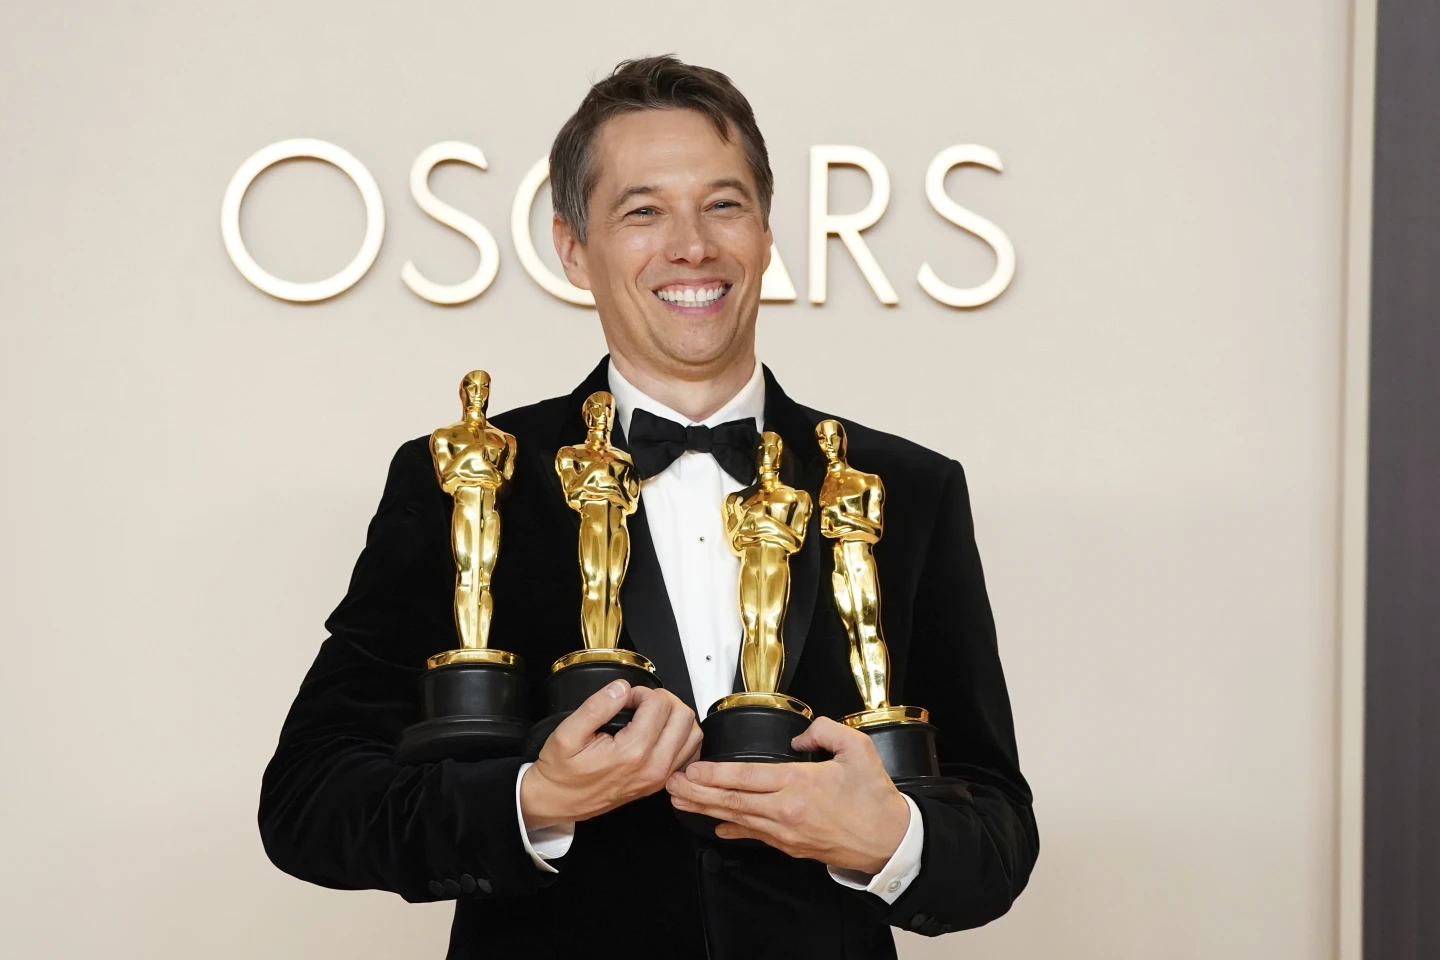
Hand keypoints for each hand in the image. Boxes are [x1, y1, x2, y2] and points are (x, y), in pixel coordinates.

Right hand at [520, 680, 700, 830]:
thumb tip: (621, 688)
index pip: (658, 705)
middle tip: (639, 702)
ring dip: (675, 716)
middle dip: (662, 700)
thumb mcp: (567, 733)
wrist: (559, 801)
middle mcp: (652, 767)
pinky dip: (682, 736)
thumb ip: (596, 707)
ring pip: (692, 733)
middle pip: (682, 716)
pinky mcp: (660, 781)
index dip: (640, 692)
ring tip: (650, 714)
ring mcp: (659, 777)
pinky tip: (661, 731)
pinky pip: (689, 753)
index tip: (625, 698)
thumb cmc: (562, 772)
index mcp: (631, 753)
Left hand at [665, 716, 908, 873]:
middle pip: (732, 800)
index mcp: (799, 783)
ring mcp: (785, 832)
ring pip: (737, 818)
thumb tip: (800, 736)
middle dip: (697, 793)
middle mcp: (786, 810)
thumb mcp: (857, 748)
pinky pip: (754, 835)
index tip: (692, 769)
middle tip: (671, 785)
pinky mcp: (790, 847)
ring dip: (706, 810)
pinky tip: (716, 827)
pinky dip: (733, 829)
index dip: (714, 774)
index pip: (745, 777)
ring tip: (681, 802)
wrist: (889, 842)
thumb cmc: (874, 797)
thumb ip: (824, 731)